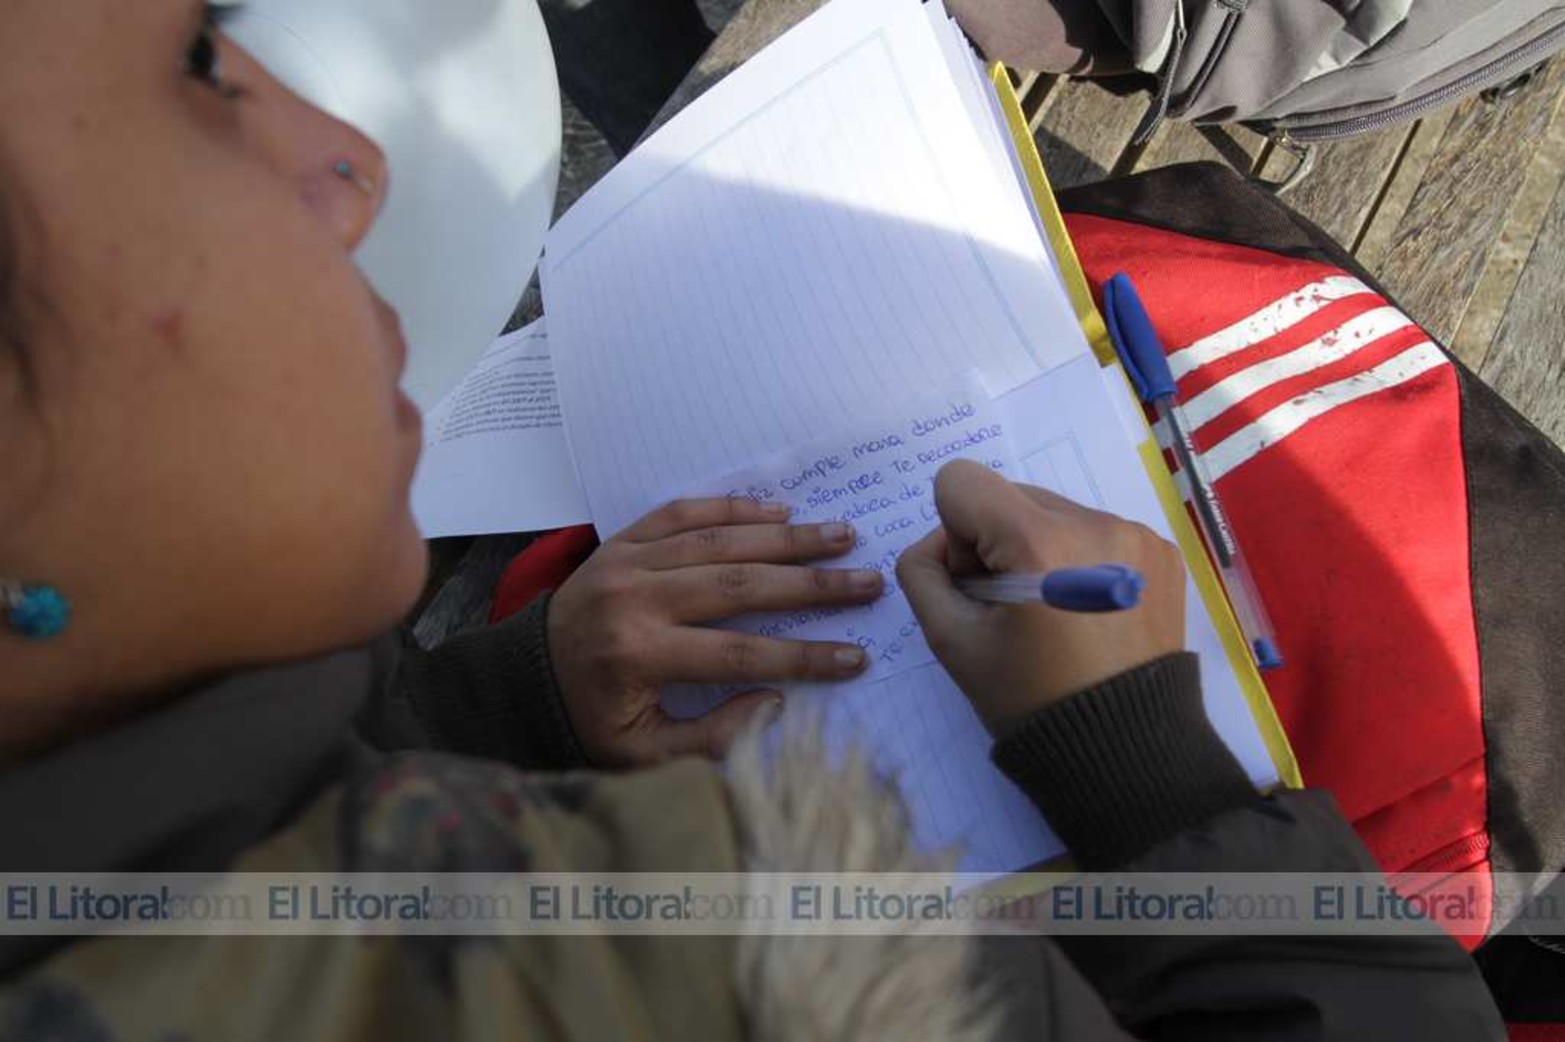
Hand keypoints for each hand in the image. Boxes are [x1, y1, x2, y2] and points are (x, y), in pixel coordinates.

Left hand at [549, 497, 884, 765]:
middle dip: (811, 585)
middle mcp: (635, 600)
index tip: (857, 657)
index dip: (804, 658)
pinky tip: (778, 510)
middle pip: (741, 586)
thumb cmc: (590, 720)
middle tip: (866, 582)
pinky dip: (731, 508)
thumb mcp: (642, 753)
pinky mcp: (621, 540)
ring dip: (786, 537)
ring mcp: (627, 562)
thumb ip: (711, 738)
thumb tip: (776, 703)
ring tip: (841, 535)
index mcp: (640, 657)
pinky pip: (682, 512)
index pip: (741, 655)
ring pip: (720, 542)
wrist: (521, 678)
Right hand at [897, 460, 1184, 733]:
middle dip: (997, 542)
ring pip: (1054, 512)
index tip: (980, 588)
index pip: (961, 481)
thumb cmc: (1030, 700)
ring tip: (1055, 615)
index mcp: (1039, 543)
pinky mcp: (1161, 551)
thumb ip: (922, 574)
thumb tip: (940, 542)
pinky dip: (1080, 561)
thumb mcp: (952, 643)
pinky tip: (1089, 613)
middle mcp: (1093, 523)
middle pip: (1010, 495)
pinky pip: (1097, 531)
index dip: (955, 535)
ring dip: (1039, 549)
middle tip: (1013, 609)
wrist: (1124, 748)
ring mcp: (1134, 535)